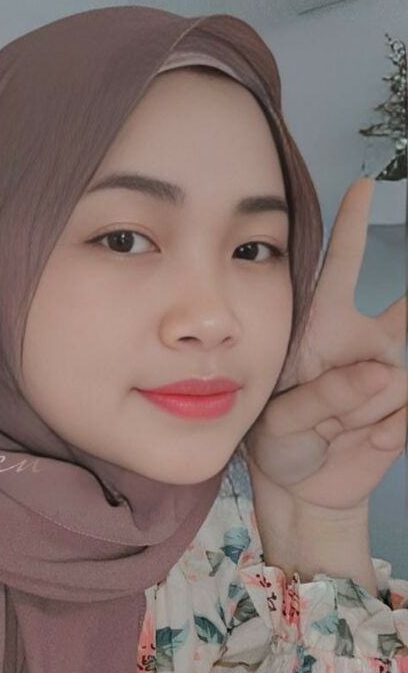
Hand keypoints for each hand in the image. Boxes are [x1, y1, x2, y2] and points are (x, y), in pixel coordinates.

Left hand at [244, 178, 406, 512]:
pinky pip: (406, 411)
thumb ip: (325, 395)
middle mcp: (360, 341)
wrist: (303, 487)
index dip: (351, 226)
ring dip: (359, 410)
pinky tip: (361, 443)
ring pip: (393, 379)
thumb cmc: (278, 440)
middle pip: (404, 308)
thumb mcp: (280, 419)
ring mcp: (388, 373)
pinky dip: (383, 434)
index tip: (362, 185)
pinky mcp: (406, 408)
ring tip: (332, 430)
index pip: (337, 268)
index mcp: (320, 327)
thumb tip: (386, 372)